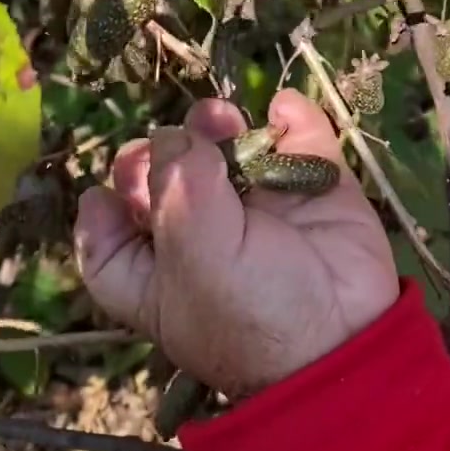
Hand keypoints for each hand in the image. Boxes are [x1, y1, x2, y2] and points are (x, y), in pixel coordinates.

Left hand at [75, 92, 398, 400]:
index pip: (111, 246)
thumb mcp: (194, 260)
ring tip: (223, 118)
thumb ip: (177, 188)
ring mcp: (261, 211)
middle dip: (161, 152)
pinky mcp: (313, 190)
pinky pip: (299, 141)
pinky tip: (283, 112)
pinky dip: (291, 116)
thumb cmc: (253, 316)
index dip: (102, 215)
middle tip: (174, 138)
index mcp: (158, 279)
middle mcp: (202, 242)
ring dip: (217, 125)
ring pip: (227, 152)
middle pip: (165, 183)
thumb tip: (174, 135)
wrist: (347, 338)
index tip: (104, 191)